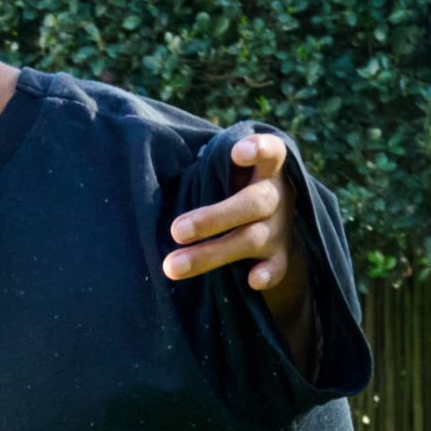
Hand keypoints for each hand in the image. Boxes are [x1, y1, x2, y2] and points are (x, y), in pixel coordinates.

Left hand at [162, 129, 308, 320]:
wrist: (270, 223)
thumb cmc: (231, 188)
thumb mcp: (225, 173)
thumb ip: (206, 171)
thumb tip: (148, 180)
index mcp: (265, 168)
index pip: (272, 151)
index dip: (259, 149)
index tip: (237, 153)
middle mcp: (276, 196)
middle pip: (253, 203)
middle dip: (213, 218)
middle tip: (176, 231)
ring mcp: (280, 228)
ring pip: (251, 239)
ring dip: (212, 254)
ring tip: (173, 267)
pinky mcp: (282, 256)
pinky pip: (278, 267)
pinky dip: (268, 275)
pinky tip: (252, 281)